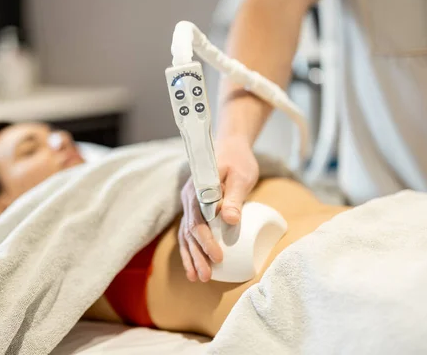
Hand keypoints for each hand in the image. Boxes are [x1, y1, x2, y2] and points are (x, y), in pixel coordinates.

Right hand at [178, 135, 258, 281]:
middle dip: (198, 255)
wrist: (230, 148)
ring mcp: (189, 204)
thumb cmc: (238, 161)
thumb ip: (234, 197)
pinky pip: (187, 233)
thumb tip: (231, 220)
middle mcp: (189, 198)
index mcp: (198, 188)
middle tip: (208, 276)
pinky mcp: (194, 210)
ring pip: (186, 235)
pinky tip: (193, 268)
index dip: (206, 240)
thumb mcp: (241, 176)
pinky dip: (189, 251)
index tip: (218, 257)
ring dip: (191, 257)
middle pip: (190, 231)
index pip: (198, 219)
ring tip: (199, 278)